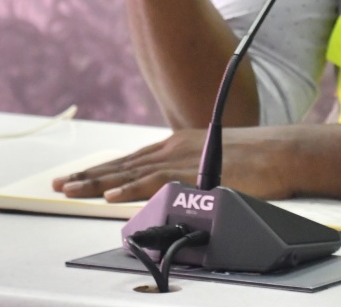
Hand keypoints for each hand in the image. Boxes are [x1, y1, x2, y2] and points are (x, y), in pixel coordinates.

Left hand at [52, 126, 295, 201]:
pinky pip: (154, 182)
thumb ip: (192, 174)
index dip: (103, 169)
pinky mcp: (192, 172)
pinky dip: (130, 188)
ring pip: (131, 172)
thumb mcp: (215, 164)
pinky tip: (111, 195)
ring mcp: (181, 159)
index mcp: (178, 145)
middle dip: (89, 175)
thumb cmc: (257, 160)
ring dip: (98, 182)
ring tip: (71, 190)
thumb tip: (178, 192)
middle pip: (123, 164)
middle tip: (59, 184)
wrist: (281, 153)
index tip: (79, 176)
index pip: (132, 159)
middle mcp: (173, 148)